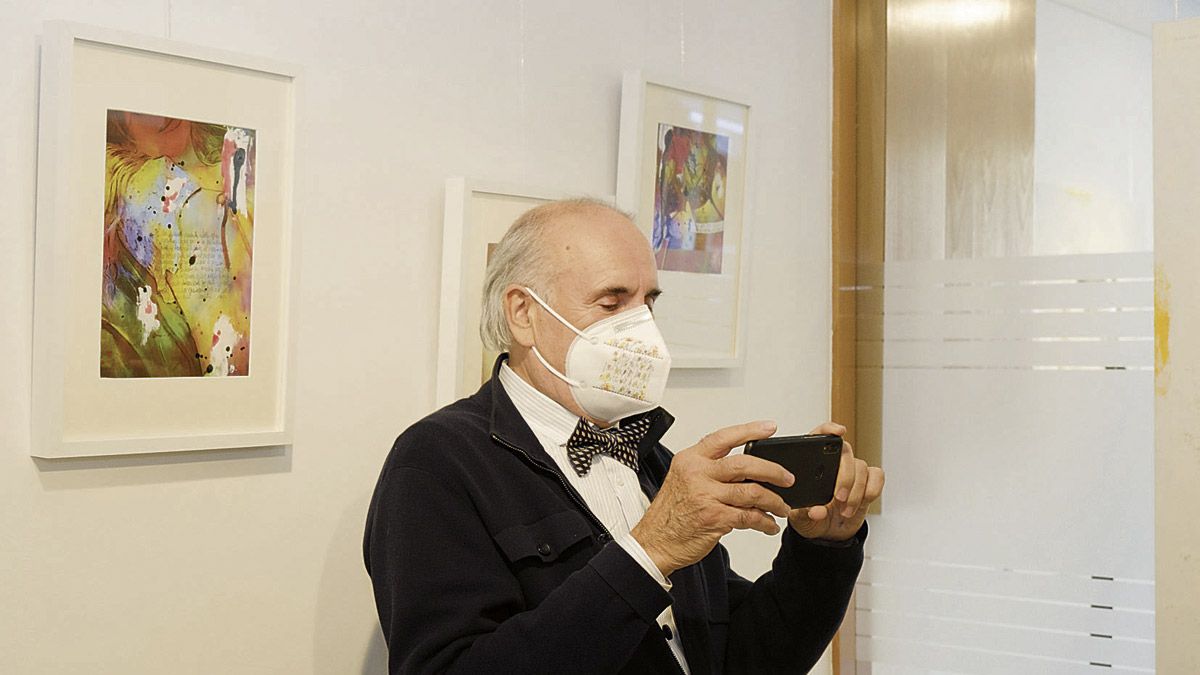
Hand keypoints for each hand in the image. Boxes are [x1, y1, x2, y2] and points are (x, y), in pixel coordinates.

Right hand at [631, 420, 793, 576]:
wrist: (654, 542)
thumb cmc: (669, 513)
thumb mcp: (683, 480)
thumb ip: (710, 470)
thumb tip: (748, 469)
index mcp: (690, 460)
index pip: (723, 437)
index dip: (749, 430)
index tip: (769, 427)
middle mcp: (697, 474)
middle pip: (745, 464)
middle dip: (773, 471)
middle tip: (787, 478)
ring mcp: (705, 495)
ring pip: (752, 492)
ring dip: (773, 501)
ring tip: (781, 507)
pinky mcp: (714, 517)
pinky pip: (749, 516)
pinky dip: (764, 522)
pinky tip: (769, 525)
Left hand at [787, 422, 883, 541]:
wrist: (827, 532)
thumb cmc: (810, 518)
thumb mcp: (800, 518)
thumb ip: (805, 513)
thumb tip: (816, 510)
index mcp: (812, 463)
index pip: (819, 436)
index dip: (829, 429)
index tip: (839, 432)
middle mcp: (834, 463)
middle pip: (845, 453)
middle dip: (845, 477)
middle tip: (838, 497)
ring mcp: (852, 471)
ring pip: (861, 467)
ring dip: (856, 491)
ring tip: (845, 510)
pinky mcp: (867, 482)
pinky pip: (876, 476)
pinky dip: (872, 490)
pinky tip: (861, 503)